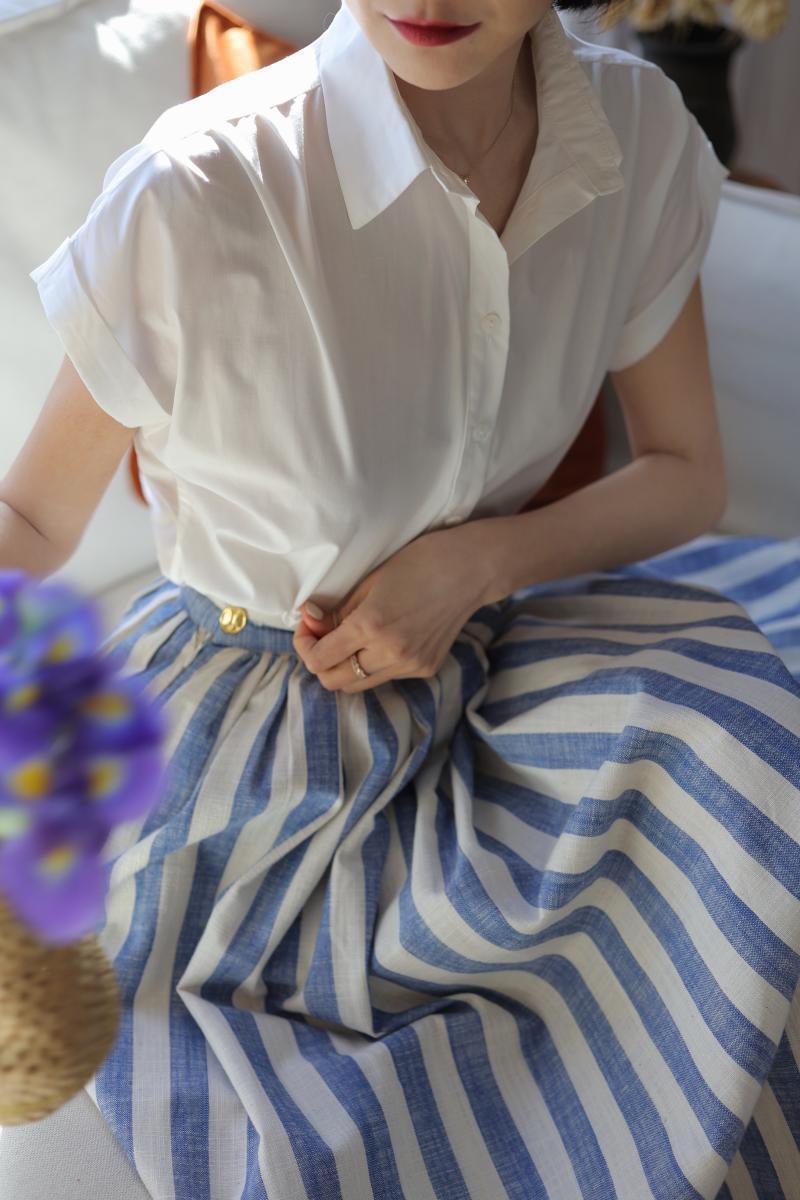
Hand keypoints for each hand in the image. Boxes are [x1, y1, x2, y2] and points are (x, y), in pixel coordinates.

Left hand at [291, 525, 491, 692]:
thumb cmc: (419, 562)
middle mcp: (390, 653)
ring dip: (345, 666)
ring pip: (358, 684)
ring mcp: (410, 665)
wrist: (471, 569)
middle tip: (322, 635)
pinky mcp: (425, 669)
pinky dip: (372, 663)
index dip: (304, 645)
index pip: (319, 659)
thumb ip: (337, 610)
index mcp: (371, 626)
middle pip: (334, 681)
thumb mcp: (370, 580)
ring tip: (349, 638)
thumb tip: (310, 622)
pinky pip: (384, 676)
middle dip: (320, 661)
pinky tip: (381, 639)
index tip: (308, 626)